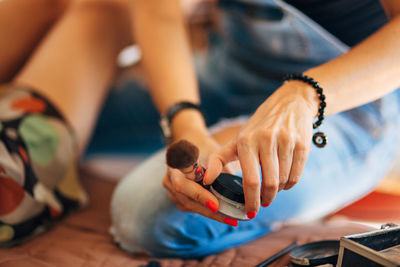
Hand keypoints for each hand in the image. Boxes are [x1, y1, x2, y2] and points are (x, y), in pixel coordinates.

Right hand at [162, 126, 238, 225]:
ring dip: (208, 214)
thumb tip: (236, 186)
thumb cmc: (205, 149)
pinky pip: (190, 207)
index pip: (183, 184)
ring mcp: (170, 190)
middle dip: (208, 210)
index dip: (199, 196)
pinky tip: (222, 216)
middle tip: (228, 218)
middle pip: (185, 199)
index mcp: (173, 164)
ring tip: (229, 219)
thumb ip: (218, 169)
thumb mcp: (212, 154)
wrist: (192, 144)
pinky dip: (206, 211)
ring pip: (188, 206)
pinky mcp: (177, 197)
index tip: (216, 204)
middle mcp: (169, 179)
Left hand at [205, 81, 318, 217]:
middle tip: (262, 204)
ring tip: (272, 190)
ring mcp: (286, 141)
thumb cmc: (259, 126)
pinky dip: (290, 184)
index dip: (251, 200)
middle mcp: (266, 140)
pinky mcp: (302, 144)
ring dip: (277, 191)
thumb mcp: (238, 138)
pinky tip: (284, 183)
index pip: (250, 180)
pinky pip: (296, 175)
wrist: (290, 103)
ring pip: (283, 181)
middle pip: (269, 183)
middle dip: (265, 200)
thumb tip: (205, 181)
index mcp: (246, 141)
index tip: (250, 212)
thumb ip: (220, 159)